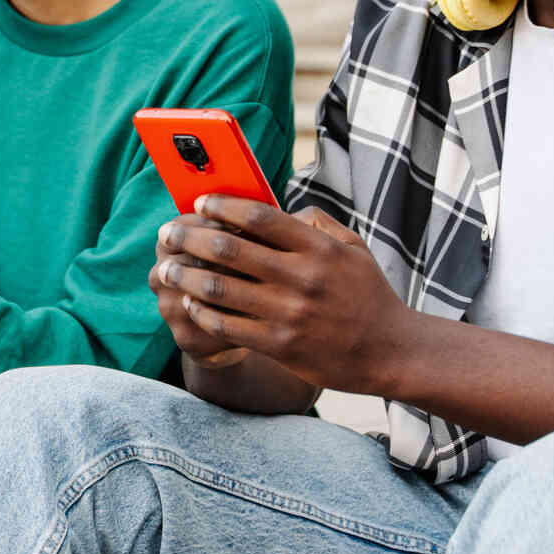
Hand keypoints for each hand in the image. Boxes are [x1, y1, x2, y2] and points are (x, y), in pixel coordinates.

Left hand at [153, 195, 417, 393]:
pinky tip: (189, 302)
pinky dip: (201, 312)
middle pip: (229, 249)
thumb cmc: (366, 295)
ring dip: (184, 275)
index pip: (259, 217)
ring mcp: (288, 313)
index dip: (222, 206)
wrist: (388, 351)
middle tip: (167, 232)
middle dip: (189, 237)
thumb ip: (316, 224)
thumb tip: (278, 209)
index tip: (199, 202)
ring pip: (219, 288)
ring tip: (165, 269)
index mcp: (318, 248)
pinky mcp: (279, 345)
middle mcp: (301, 278)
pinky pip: (227, 325)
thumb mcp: (352, 249)